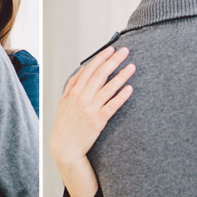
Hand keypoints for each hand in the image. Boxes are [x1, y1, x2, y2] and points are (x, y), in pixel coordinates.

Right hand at [50, 46, 134, 168]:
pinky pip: (112, 106)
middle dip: (113, 61)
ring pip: (108, 88)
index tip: (110, 49)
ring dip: (121, 76)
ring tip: (132, 66)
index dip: (100, 58)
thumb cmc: (65, 124)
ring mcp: (90, 109)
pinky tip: (130, 88)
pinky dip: (121, 96)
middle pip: (100, 75)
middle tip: (125, 51)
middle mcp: (82, 98)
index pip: (89, 70)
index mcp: (73, 92)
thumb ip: (72, 85)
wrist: (65, 147)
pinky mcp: (98, 121)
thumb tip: (82, 70)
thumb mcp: (63, 102)